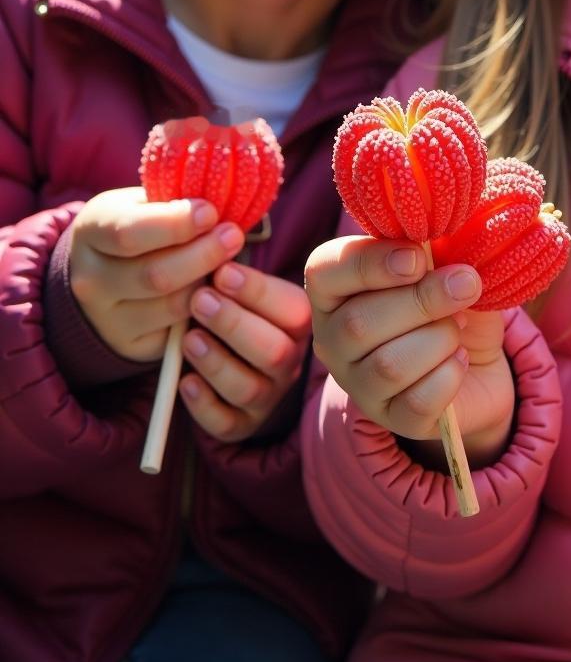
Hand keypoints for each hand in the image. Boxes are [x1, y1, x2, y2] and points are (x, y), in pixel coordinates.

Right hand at [69, 188, 244, 361]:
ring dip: (209, 283)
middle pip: (155, 275)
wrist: (105, 275)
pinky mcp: (132, 346)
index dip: (176, 223)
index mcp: (90, 232)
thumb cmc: (137, 228)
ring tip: (230, 263)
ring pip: (172, 306)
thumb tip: (218, 206)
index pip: (129, 232)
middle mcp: (90, 281)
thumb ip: (173, 203)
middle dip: (203, 254)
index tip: (211, 212)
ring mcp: (108, 319)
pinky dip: (205, 310)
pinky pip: (180, 330)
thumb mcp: (142, 204)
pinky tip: (217, 290)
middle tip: (234, 236)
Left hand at [179, 262, 310, 442]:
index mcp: (297, 324)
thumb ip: (231, 270)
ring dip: (216, 362)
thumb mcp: (237, 286)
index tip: (222, 271)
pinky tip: (184, 381)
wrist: (228, 355)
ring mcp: (266, 395)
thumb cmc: (232, 308)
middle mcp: (288, 361)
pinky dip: (204, 404)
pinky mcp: (240, 423)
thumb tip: (215, 238)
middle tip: (199, 301)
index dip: (258, 291)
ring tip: (188, 338)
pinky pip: (227, 423)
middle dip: (234, 325)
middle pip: (274, 352)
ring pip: (249, 388)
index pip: (293, 310)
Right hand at [305, 235, 514, 464]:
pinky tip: (459, 360)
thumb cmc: (450, 300)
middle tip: (465, 285)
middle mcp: (334, 340)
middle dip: (422, 300)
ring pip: (388, 366)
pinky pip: (416, 401)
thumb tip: (444, 241)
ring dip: (439, 338)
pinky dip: (449, 375)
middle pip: (358, 324)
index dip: (370, 263)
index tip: (419, 257)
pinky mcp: (392, 419)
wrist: (479, 358)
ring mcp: (358, 385)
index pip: (325, 271)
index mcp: (336, 290)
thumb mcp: (446, 262)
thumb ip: (439, 248)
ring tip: (457, 327)